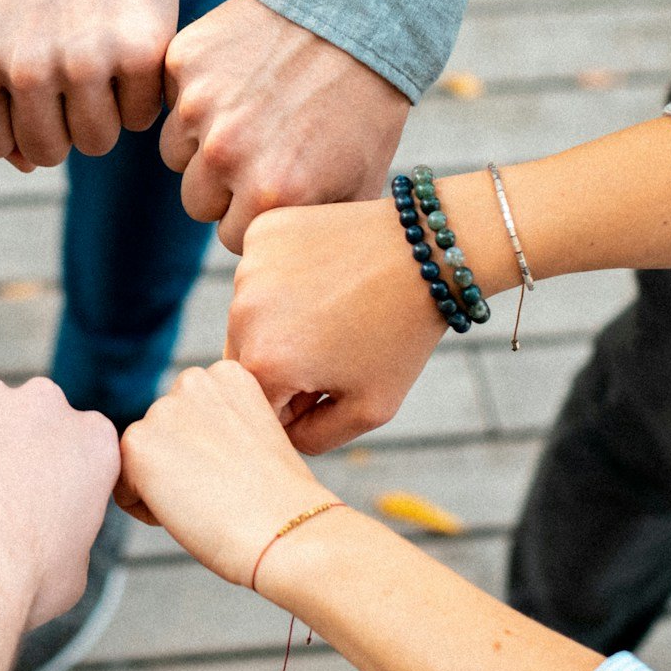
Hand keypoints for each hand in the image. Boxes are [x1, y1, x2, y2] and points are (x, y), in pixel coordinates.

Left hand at [0, 0, 176, 168]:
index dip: (19, 123)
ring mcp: (81, 63)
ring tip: (102, 57)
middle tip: (73, 72)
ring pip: (97, 140)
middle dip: (62, 122)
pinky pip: (141, 114)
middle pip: (47, 151)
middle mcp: (21, 70)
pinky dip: (142, 91)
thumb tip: (22, 163)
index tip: (35, 86)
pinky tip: (132, 43)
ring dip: (104, 111)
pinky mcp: (138, 52)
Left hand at [0, 377, 120, 627]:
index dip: (54, 475)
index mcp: (91, 440)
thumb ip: (67, 526)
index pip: (79, 443)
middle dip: (11, 448)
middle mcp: (42, 404)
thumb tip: (51, 534)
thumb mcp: (75, 566)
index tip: (35, 503)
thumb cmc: (21, 581)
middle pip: (27, 418)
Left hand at [116, 361, 334, 583]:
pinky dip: (146, 509)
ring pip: (142, 459)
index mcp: (227, 373)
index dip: (208, 454)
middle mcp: (192, 380)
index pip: (189, 415)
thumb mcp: (252, 438)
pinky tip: (187, 511)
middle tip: (220, 490)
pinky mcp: (138, 442)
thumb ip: (217, 425)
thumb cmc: (277, 500)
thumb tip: (184, 446)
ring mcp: (163, 409)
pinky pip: (124, 487)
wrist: (284, 528)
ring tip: (207, 500)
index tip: (237, 472)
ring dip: (162, 485)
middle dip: (179, 465)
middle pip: (162, 434)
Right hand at [162, 0, 411, 252]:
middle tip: (263, 149)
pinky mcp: (185, 61)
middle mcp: (226, 155)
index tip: (278, 186)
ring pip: (174, 152)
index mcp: (269, 196)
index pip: (230, 236)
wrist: (360, 14)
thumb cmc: (365, 106)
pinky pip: (171, 96)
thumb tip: (292, 265)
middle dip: (223, 186)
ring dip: (201, 141)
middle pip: (196, 201)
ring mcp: (199, 105)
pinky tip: (241, 75)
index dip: (253, 215)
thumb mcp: (359, 184)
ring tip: (251, 111)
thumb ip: (314, 231)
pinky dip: (196, 91)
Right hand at [225, 197, 444, 453]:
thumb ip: (313, 439)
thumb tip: (275, 432)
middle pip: (245, 358)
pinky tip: (325, 273)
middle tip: (336, 342)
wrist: (428, 251)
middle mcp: (242, 314)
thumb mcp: (369, 409)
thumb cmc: (401, 335)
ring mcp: (248, 267)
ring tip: (334, 306)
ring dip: (280, 319)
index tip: (337, 379)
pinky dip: (283, 277)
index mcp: (263, 364)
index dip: (298, 402)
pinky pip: (259, 271)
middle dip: (282, 361)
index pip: (257, 405)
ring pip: (250, 314)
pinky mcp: (261, 232)